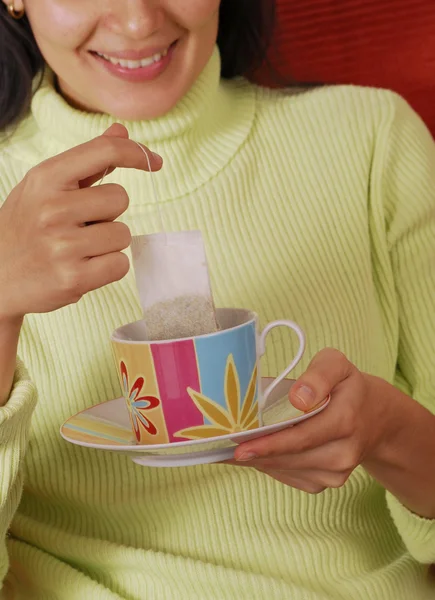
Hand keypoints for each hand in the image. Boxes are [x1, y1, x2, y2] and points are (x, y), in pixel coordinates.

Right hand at [0, 124, 161, 319]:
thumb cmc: (26, 227)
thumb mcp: (44, 187)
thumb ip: (86, 162)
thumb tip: (122, 132)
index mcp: (45, 178)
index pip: (105, 151)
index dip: (136, 153)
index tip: (155, 162)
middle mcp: (52, 209)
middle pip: (120, 198)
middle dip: (108, 213)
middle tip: (79, 225)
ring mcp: (63, 245)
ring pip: (123, 234)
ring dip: (108, 243)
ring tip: (78, 248)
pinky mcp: (74, 278)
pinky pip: (121, 264)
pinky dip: (108, 267)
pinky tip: (83, 267)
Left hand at [229, 348, 392, 492]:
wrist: (376, 418)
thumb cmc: (348, 387)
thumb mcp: (337, 365)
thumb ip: (319, 374)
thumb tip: (297, 398)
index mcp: (344, 421)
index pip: (300, 437)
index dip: (267, 444)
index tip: (238, 447)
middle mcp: (342, 453)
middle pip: (289, 457)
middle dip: (254, 453)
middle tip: (220, 447)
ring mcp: (336, 473)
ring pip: (285, 470)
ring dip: (257, 461)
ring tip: (228, 450)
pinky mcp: (327, 482)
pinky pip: (289, 476)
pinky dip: (269, 465)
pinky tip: (254, 453)